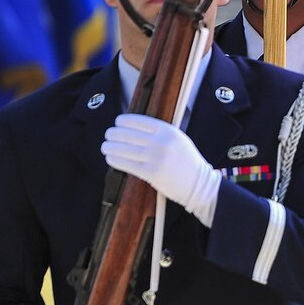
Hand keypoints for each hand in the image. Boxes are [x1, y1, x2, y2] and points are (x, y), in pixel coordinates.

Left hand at [102, 114, 220, 224]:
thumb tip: (134, 128)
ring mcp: (155, 157)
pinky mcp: (150, 172)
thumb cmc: (187, 162)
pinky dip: (115, 160)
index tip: (118, 122)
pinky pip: (126, 164)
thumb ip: (159, 132)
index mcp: (168, 131)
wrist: (198, 183)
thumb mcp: (178, 139)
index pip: (139, 121)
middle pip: (128, 134)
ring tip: (105, 146)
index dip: (124, 121)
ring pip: (124, 149)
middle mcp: (160, 142)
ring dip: (110, 147)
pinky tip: (110, 158)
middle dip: (114, 134)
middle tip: (108, 135)